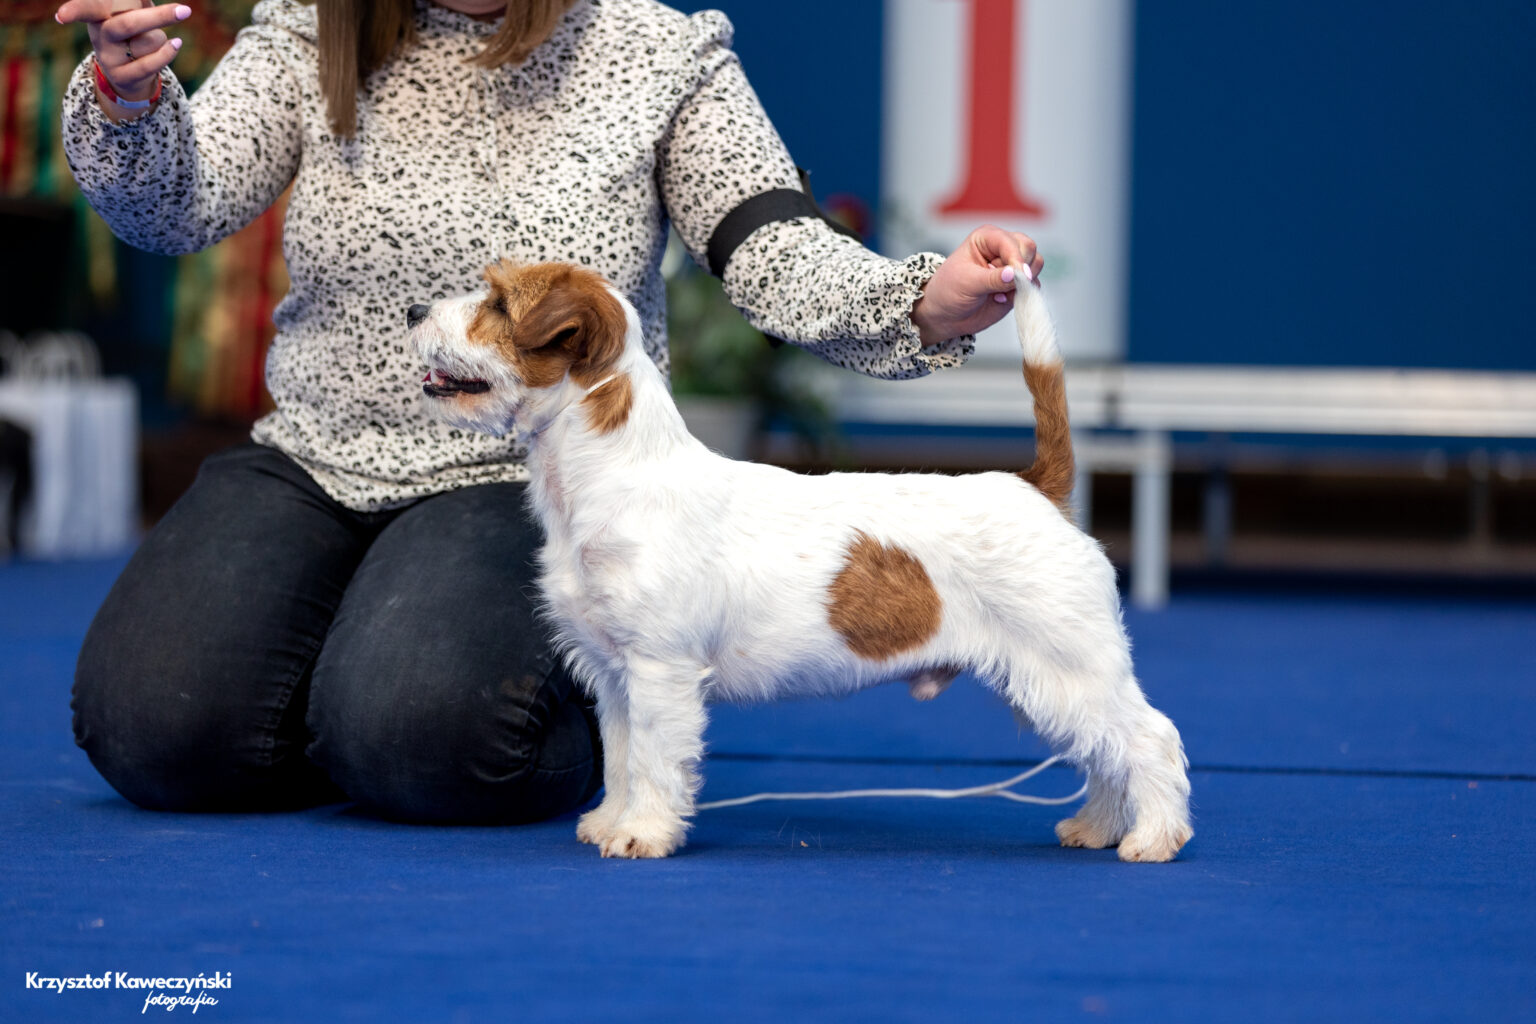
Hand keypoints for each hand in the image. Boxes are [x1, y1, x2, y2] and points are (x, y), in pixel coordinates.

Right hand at [57, 0, 191, 106]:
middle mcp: (99, 34)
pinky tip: (175, 44)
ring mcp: (108, 57)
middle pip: (127, 24)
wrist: (129, 69)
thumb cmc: (133, 28)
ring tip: (152, 39)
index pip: (86, 8)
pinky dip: (168, 52)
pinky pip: (151, 63)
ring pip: (147, 41)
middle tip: (185, 11)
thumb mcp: (132, 8)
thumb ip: (135, 1)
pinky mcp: (121, 77)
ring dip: (160, 38)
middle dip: (159, 17)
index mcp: (98, 14)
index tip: (62, 17)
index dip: (75, 11)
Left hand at [910, 224, 1043, 345]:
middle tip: (1002, 285)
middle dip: (1021, 269)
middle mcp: (1002, 247)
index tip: (1019, 277)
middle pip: (1029, 248)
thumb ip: (993, 279)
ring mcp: (1011, 265)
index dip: (1016, 259)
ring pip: (1036, 264)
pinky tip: (1001, 299)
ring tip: (998, 292)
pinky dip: (1024, 294)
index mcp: (987, 238)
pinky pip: (1034, 284)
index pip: (1011, 241)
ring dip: (1023, 282)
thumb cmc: (949, 292)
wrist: (946, 316)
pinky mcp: (1018, 283)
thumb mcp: (967, 283)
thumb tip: (1016, 274)